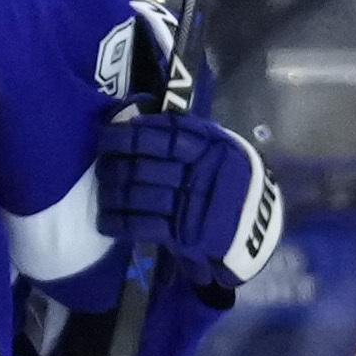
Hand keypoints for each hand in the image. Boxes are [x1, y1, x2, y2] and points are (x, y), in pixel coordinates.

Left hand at [97, 107, 282, 286]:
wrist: (257, 226)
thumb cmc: (231, 181)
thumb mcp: (221, 148)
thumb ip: (189, 134)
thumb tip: (139, 121)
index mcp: (209, 147)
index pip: (165, 135)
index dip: (132, 134)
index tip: (106, 133)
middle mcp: (197, 173)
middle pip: (145, 165)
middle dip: (114, 164)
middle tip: (98, 162)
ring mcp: (189, 204)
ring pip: (139, 194)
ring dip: (112, 192)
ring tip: (100, 188)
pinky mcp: (183, 233)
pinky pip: (144, 225)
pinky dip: (120, 222)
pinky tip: (104, 220)